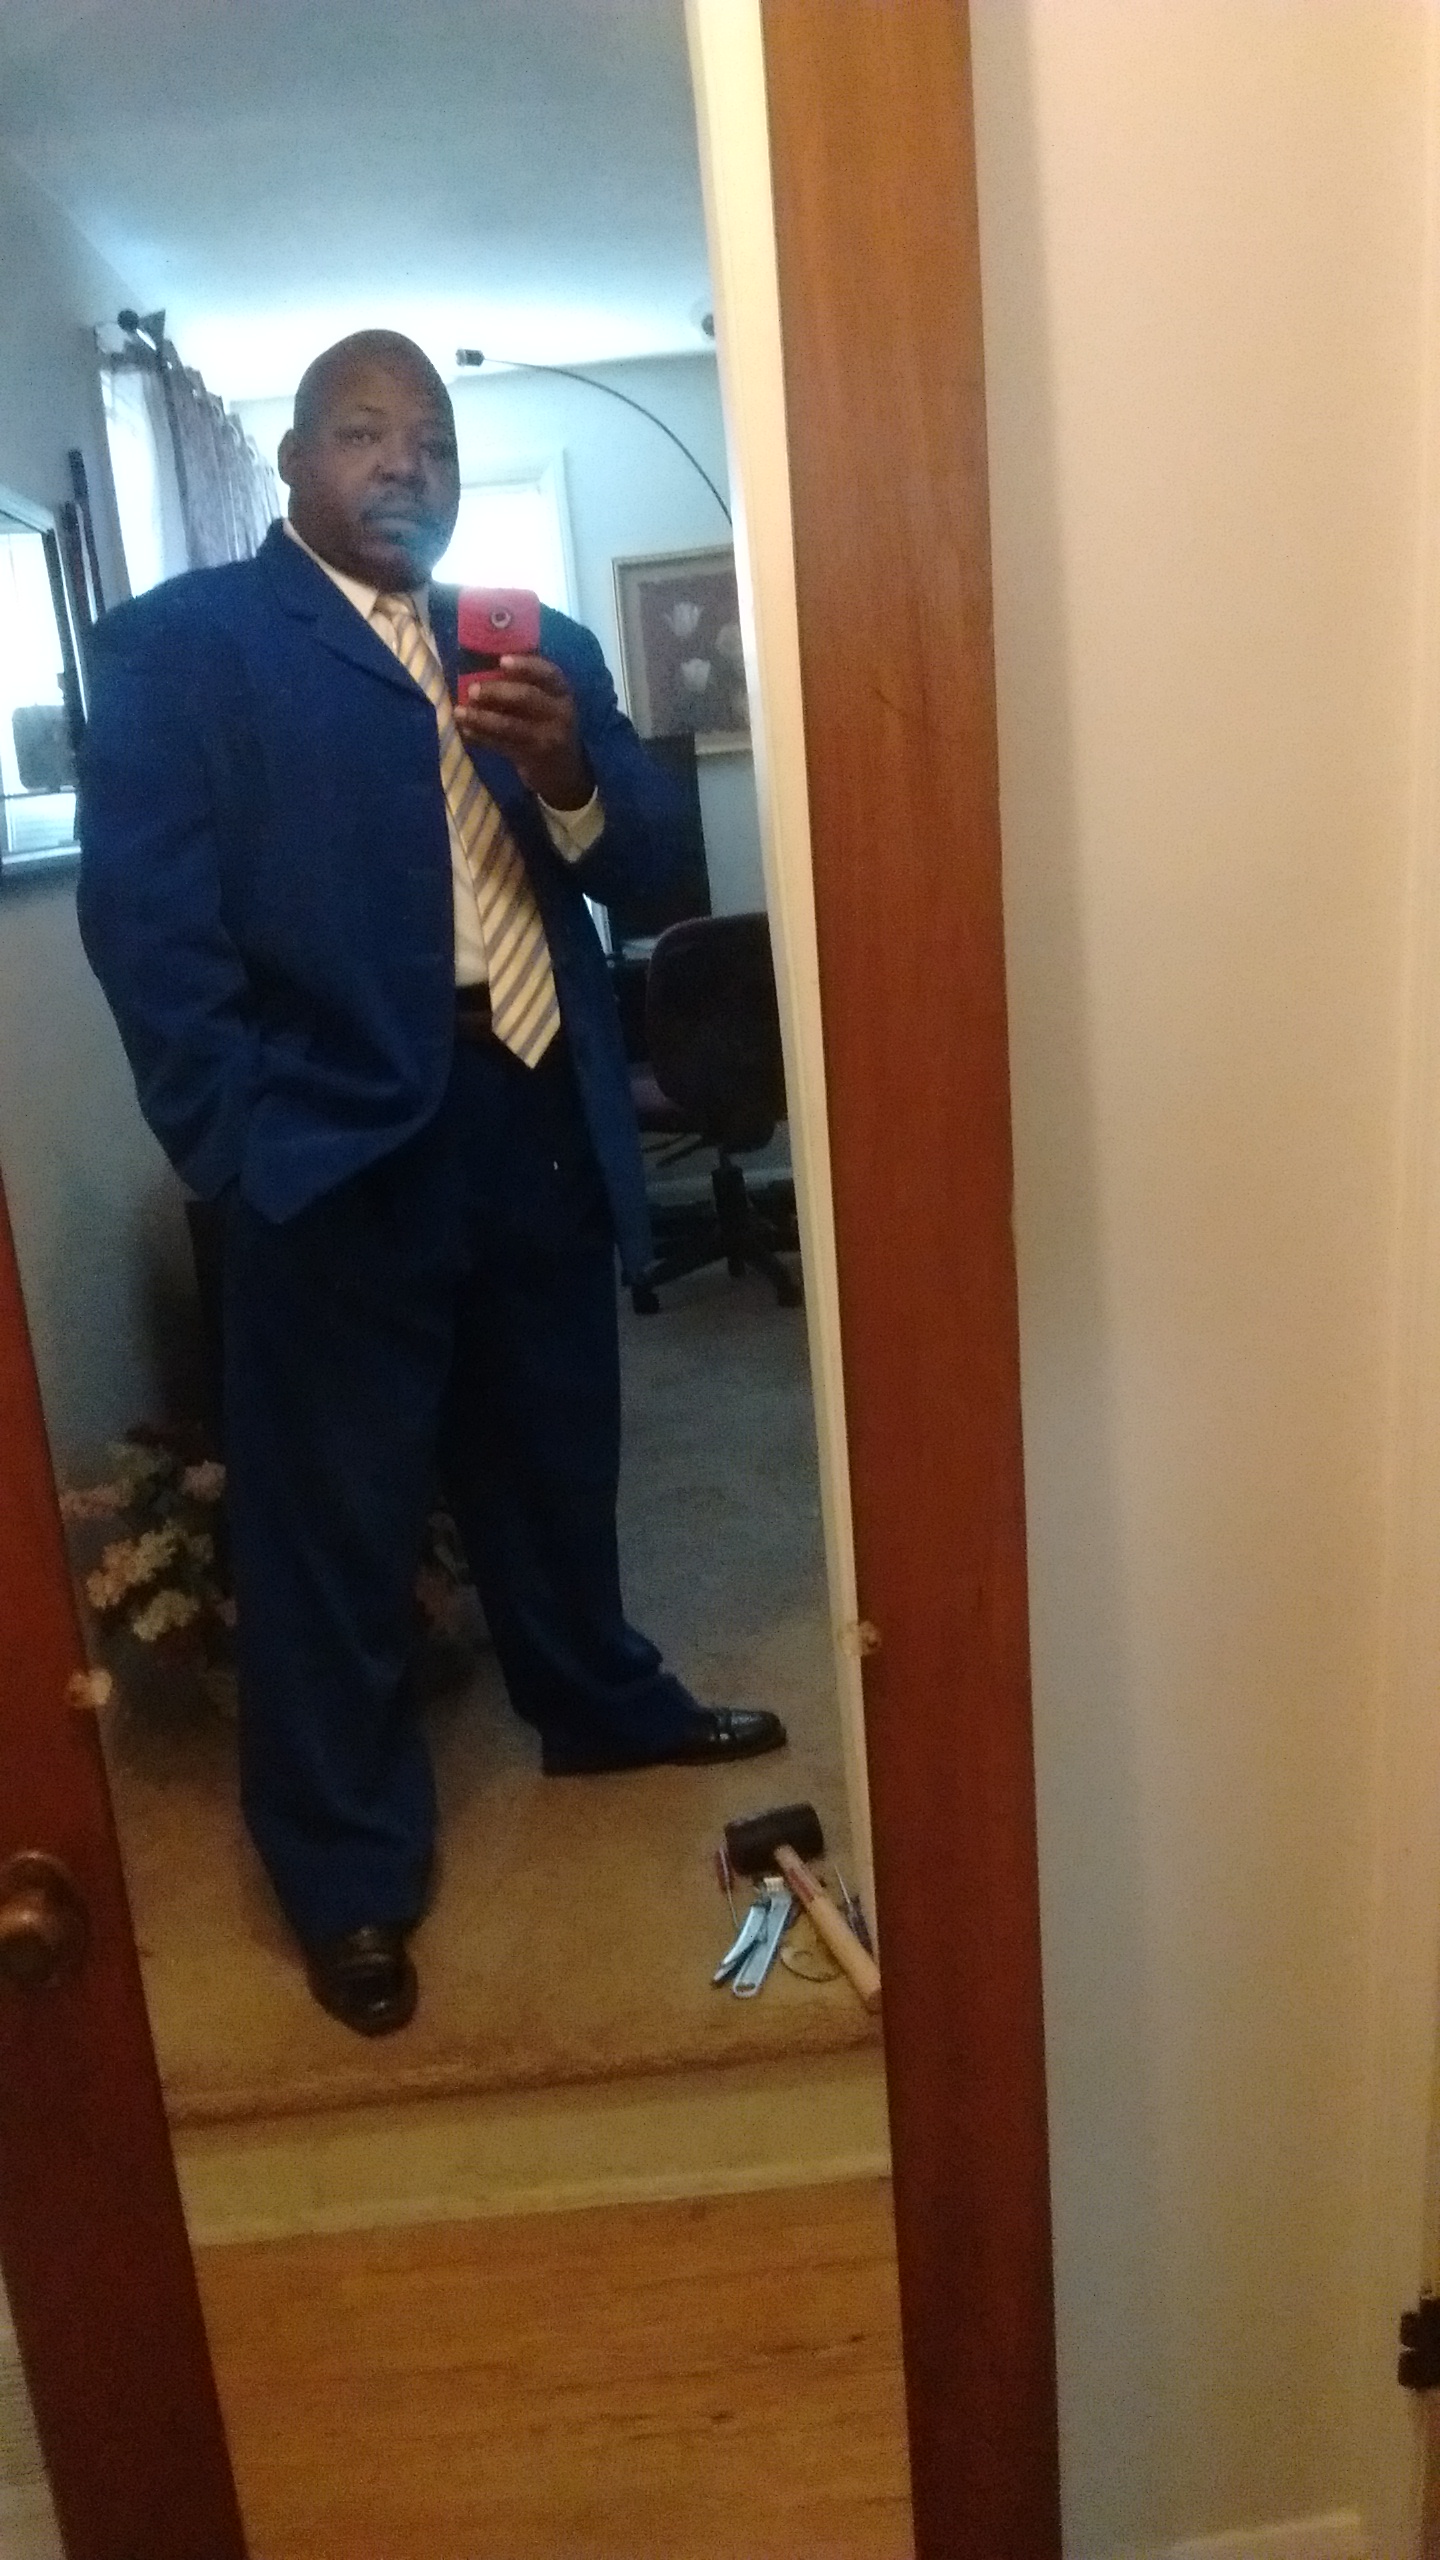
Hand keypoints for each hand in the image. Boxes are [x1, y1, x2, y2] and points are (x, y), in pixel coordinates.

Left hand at [454, 655, 592, 808]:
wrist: (564, 773)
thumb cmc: (547, 726)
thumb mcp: (547, 703)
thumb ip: (525, 684)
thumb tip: (484, 663)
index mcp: (561, 692)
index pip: (547, 672)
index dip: (525, 665)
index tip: (501, 661)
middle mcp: (560, 712)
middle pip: (527, 697)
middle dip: (496, 691)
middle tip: (471, 690)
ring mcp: (548, 737)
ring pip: (511, 725)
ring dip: (482, 718)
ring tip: (459, 713)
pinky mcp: (534, 757)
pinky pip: (503, 745)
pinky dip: (482, 738)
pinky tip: (466, 731)